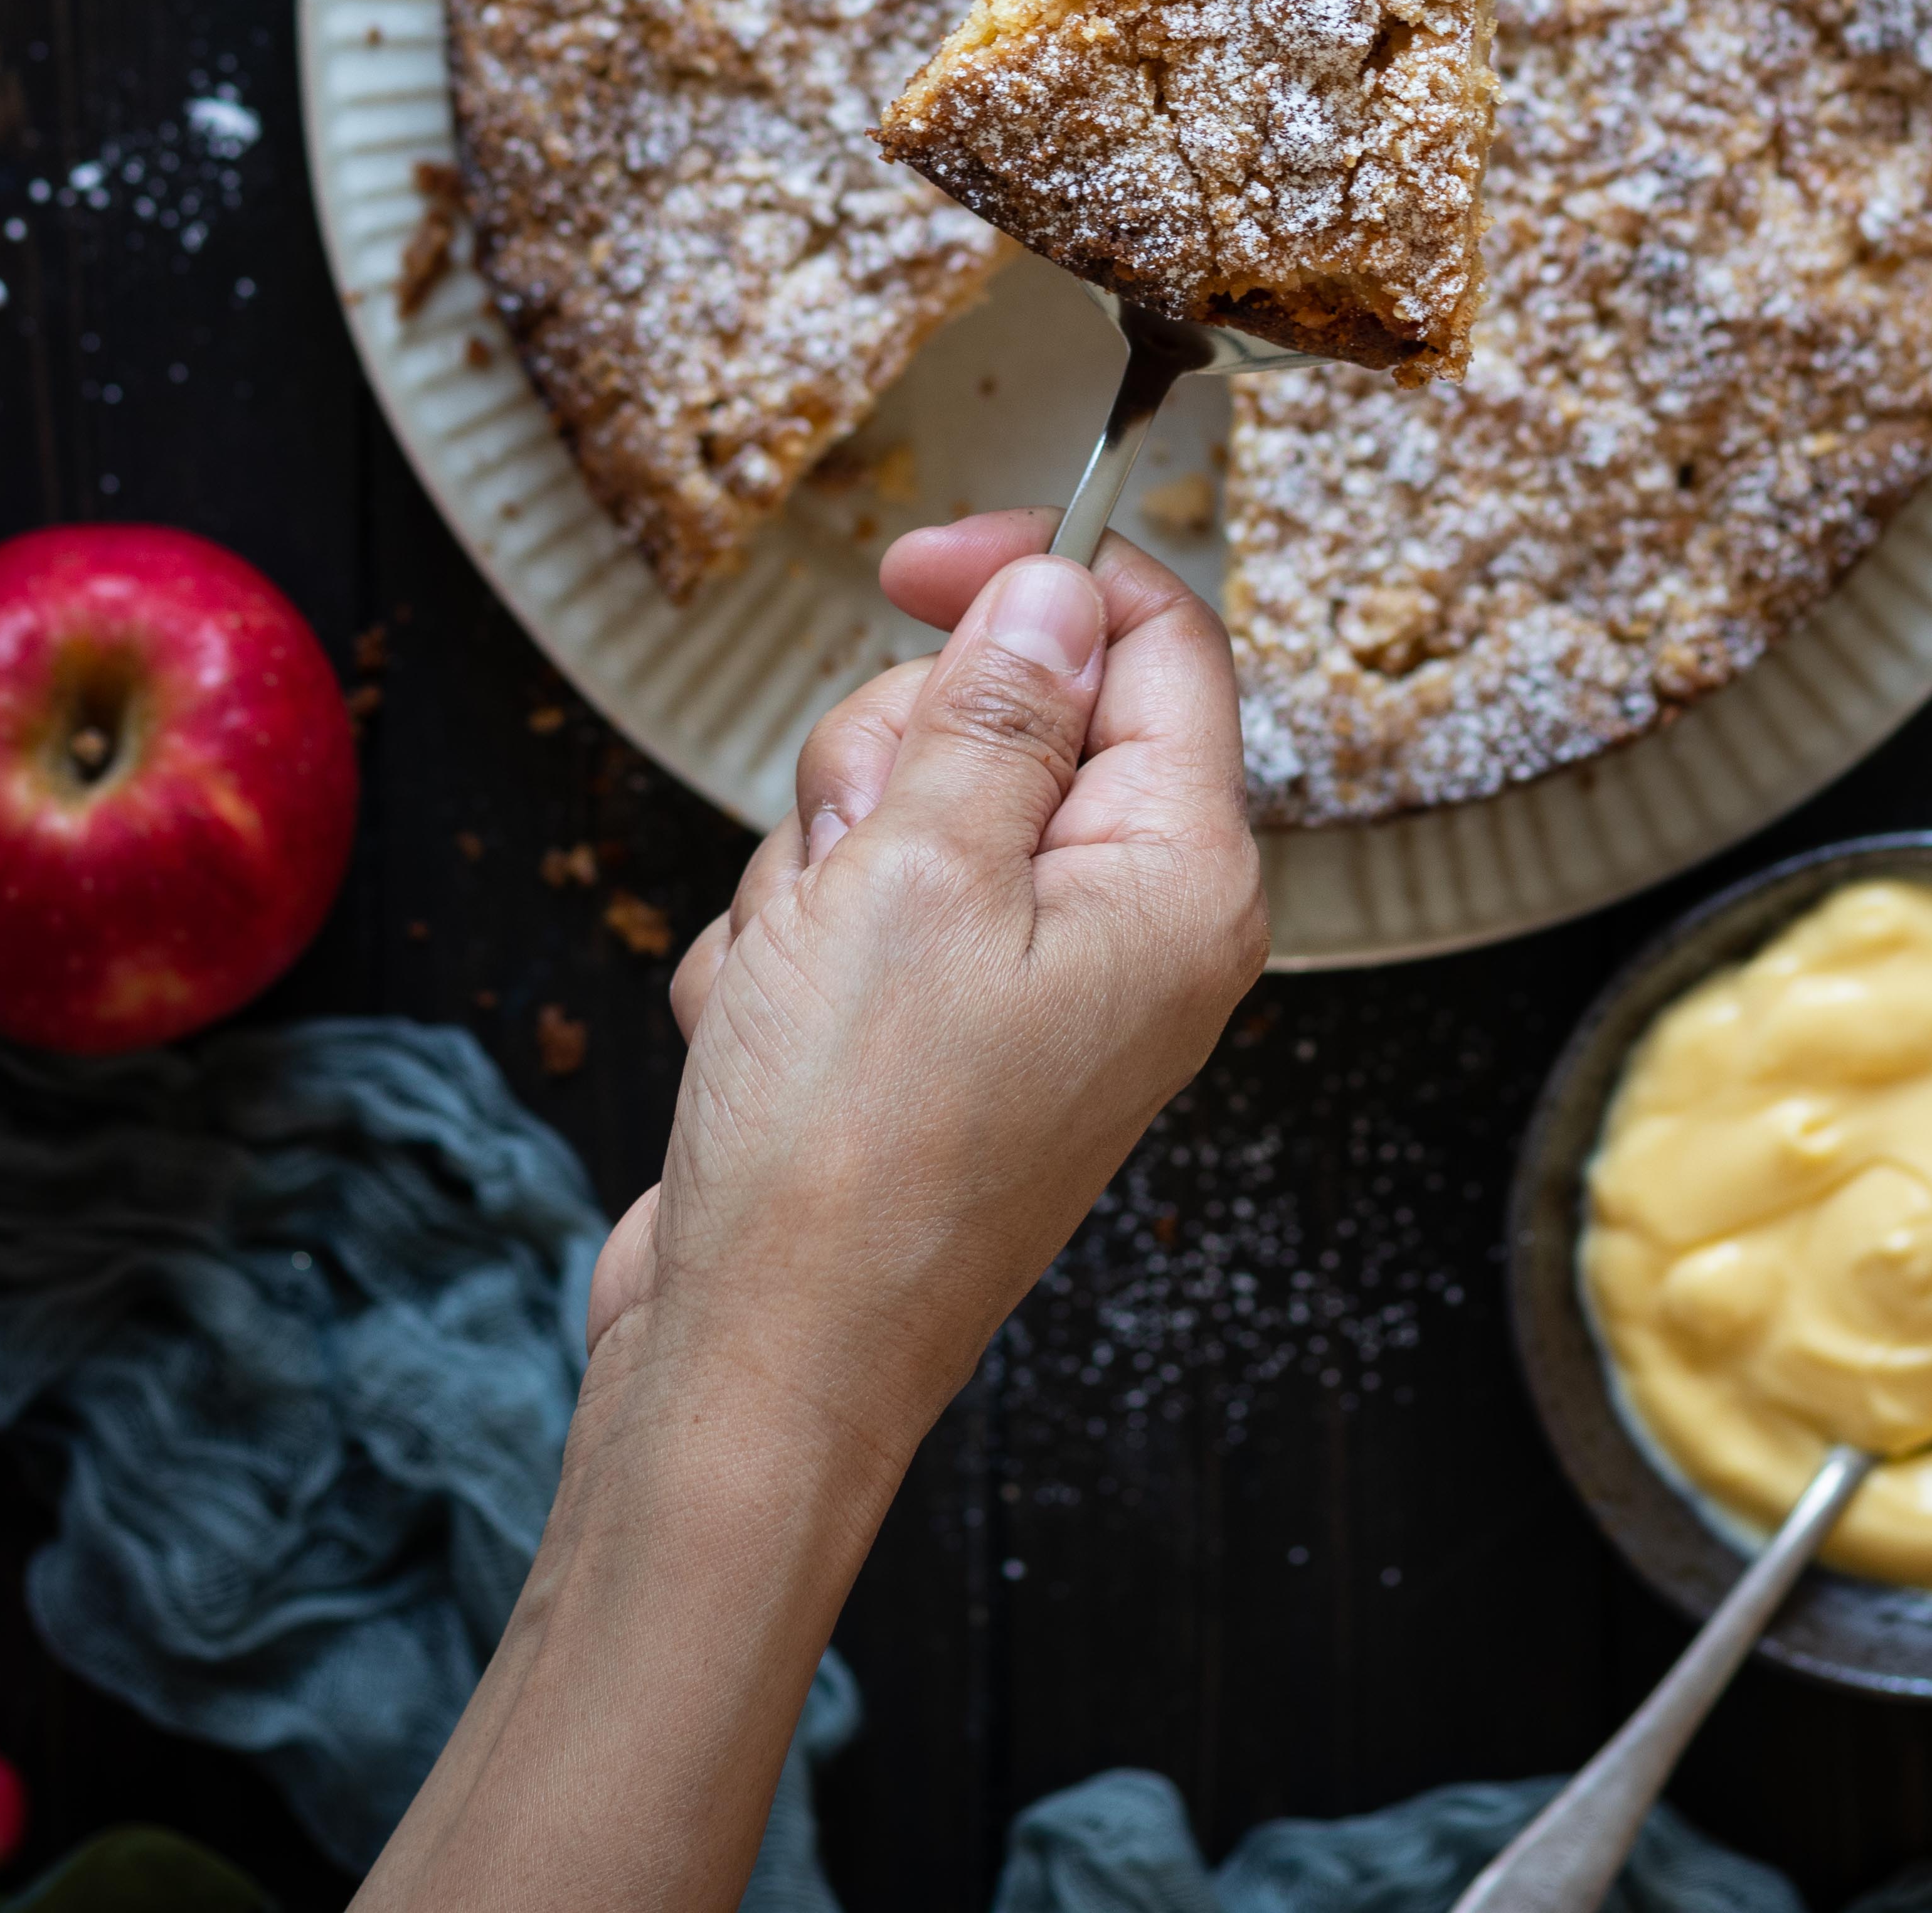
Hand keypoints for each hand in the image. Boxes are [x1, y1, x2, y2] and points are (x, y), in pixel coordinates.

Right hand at [588, 515, 1267, 1457]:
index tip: (911, 563)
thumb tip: (1057, 591)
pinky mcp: (928, 1029)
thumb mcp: (917, 871)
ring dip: (816, 868)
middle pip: (1008, 714)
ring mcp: (1024, 983)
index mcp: (1177, 880)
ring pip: (903, 805)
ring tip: (801, 977)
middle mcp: (1125, 926)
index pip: (1158, 642)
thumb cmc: (848, 1150)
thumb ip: (993, 709)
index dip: (1039, 576)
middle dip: (886, 759)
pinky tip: (767, 1037)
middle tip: (853, 861)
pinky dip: (785, 951)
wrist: (754, 1369)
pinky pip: (843, 904)